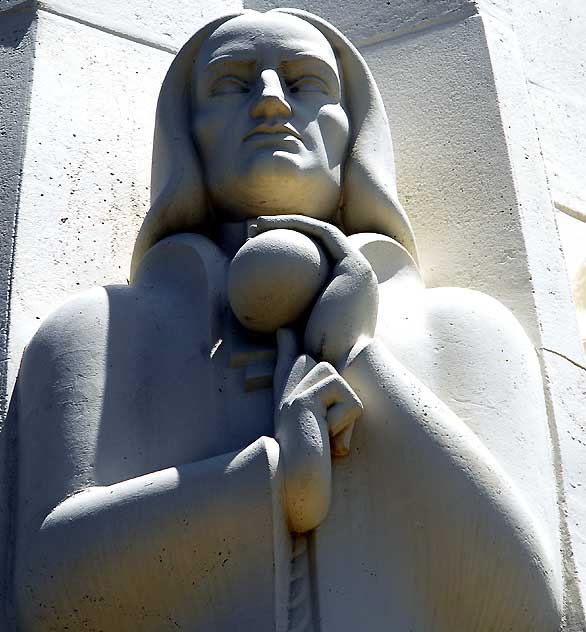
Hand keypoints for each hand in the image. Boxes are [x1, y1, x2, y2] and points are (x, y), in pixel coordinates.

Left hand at [249, 215, 377, 367]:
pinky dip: (297, 226)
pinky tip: (268, 227)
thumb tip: (265, 325)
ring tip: (255, 226)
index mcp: (342, 293)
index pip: (313, 263)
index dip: (284, 252)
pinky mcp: (354, 264)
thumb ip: (289, 328)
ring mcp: (358, 269)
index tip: (253, 253)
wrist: (344, 364)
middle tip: (252, 235)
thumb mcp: (298, 339)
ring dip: (287, 223)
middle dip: (284, 231)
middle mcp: (354, 278)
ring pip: (320, 233)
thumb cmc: (316, 360)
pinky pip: (323, 234)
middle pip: (316, 244)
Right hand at [273, 329, 361, 532]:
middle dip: (339, 399)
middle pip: (329, 369)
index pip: (289, 363)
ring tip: (325, 437)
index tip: (284, 333)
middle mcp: (287, 392)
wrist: (295, 486)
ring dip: (343, 415)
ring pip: (341, 383)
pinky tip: (325, 441)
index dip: (288, 347)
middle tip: (325, 432)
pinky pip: (349, 401)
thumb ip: (320, 413)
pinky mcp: (304, 400)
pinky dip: (345, 426)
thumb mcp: (315, 431)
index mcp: (289, 399)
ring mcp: (293, 392)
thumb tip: (315, 395)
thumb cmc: (308, 463)